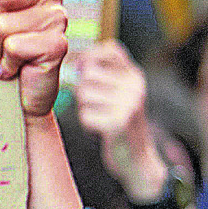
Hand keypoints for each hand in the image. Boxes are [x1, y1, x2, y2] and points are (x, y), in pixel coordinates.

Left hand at [75, 40, 163, 199]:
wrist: (137, 159)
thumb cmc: (118, 122)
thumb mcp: (118, 93)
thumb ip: (100, 74)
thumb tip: (70, 62)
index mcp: (135, 75)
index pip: (109, 49)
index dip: (89, 56)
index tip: (81, 68)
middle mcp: (135, 86)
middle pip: (88, 73)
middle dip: (82, 89)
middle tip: (96, 105)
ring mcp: (129, 104)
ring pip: (83, 94)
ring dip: (85, 108)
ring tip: (102, 116)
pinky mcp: (119, 123)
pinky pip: (85, 115)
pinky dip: (88, 123)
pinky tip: (102, 129)